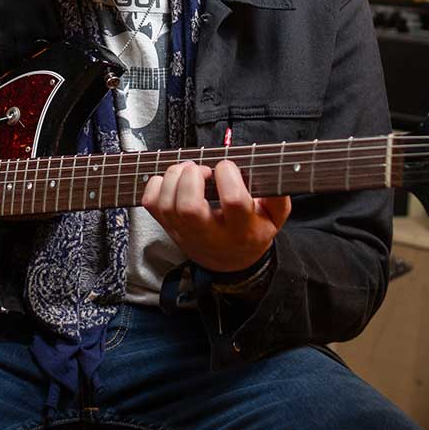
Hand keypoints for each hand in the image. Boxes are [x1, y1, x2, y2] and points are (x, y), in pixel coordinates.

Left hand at [142, 159, 290, 272]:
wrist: (230, 261)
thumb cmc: (251, 231)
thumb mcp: (275, 218)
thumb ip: (278, 196)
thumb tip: (269, 172)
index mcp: (242, 230)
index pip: (233, 200)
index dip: (228, 175)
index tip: (228, 167)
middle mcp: (210, 234)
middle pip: (189, 207)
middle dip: (192, 177)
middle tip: (202, 169)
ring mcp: (185, 233)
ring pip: (167, 204)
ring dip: (174, 177)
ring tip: (189, 171)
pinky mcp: (168, 228)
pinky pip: (151, 204)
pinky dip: (156, 185)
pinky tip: (174, 181)